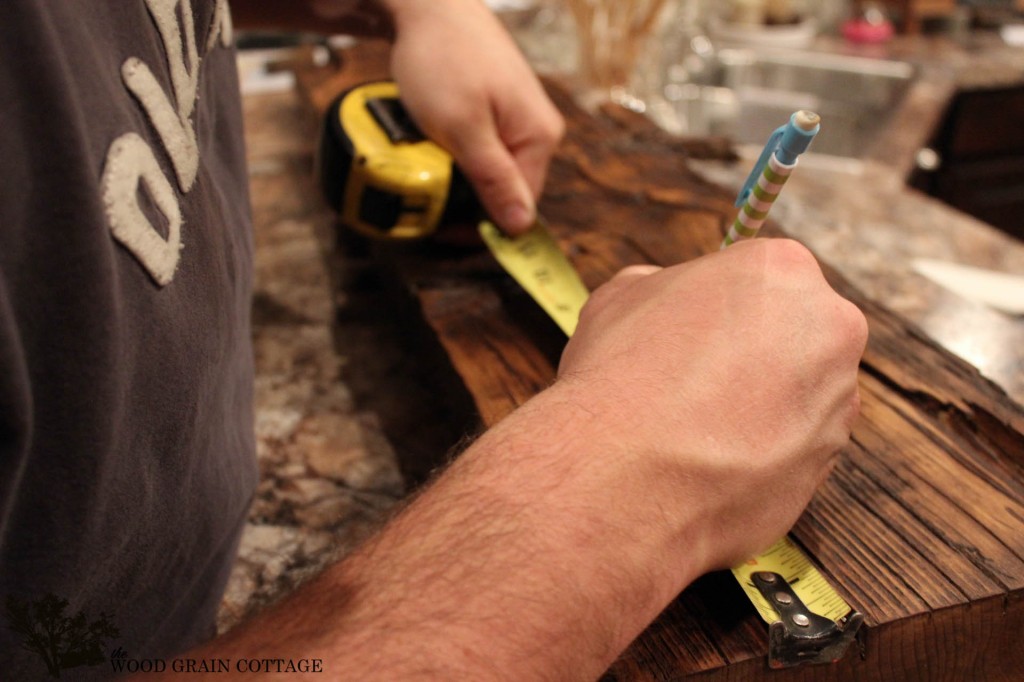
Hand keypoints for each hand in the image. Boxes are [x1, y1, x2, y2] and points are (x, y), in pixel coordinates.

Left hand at [379, 0, 563, 234]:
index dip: (483, 226)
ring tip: (428, 166)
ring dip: (460, 178)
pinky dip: (457, 153)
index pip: (522, 207)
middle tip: (427, 198)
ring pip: (492, 168)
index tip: (443, 230)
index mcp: (539, 137)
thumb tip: (520, 226)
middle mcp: (537, 128)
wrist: (429, 3)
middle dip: (469, 201)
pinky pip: (482, 146)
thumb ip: (494, 179)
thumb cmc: (445, 59)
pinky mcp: (497, 105)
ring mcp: (517, 115)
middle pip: (508, 189)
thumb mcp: (464, 129)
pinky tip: (435, 143)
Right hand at [556, 239, 866, 580]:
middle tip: (693, 377)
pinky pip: (793, 451)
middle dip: (752, 352)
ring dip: (759, 407)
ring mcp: (836, 403)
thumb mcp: (622, 295)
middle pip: (795, 331)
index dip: (720, 303)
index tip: (691, 328)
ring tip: (695, 428)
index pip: (764, 275)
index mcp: (783, 269)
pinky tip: (708, 463)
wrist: (622, 477)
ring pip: (800, 395)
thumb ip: (666, 288)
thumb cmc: (620, 375)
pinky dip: (758, 456)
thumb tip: (673, 305)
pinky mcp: (826, 466)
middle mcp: (829, 329)